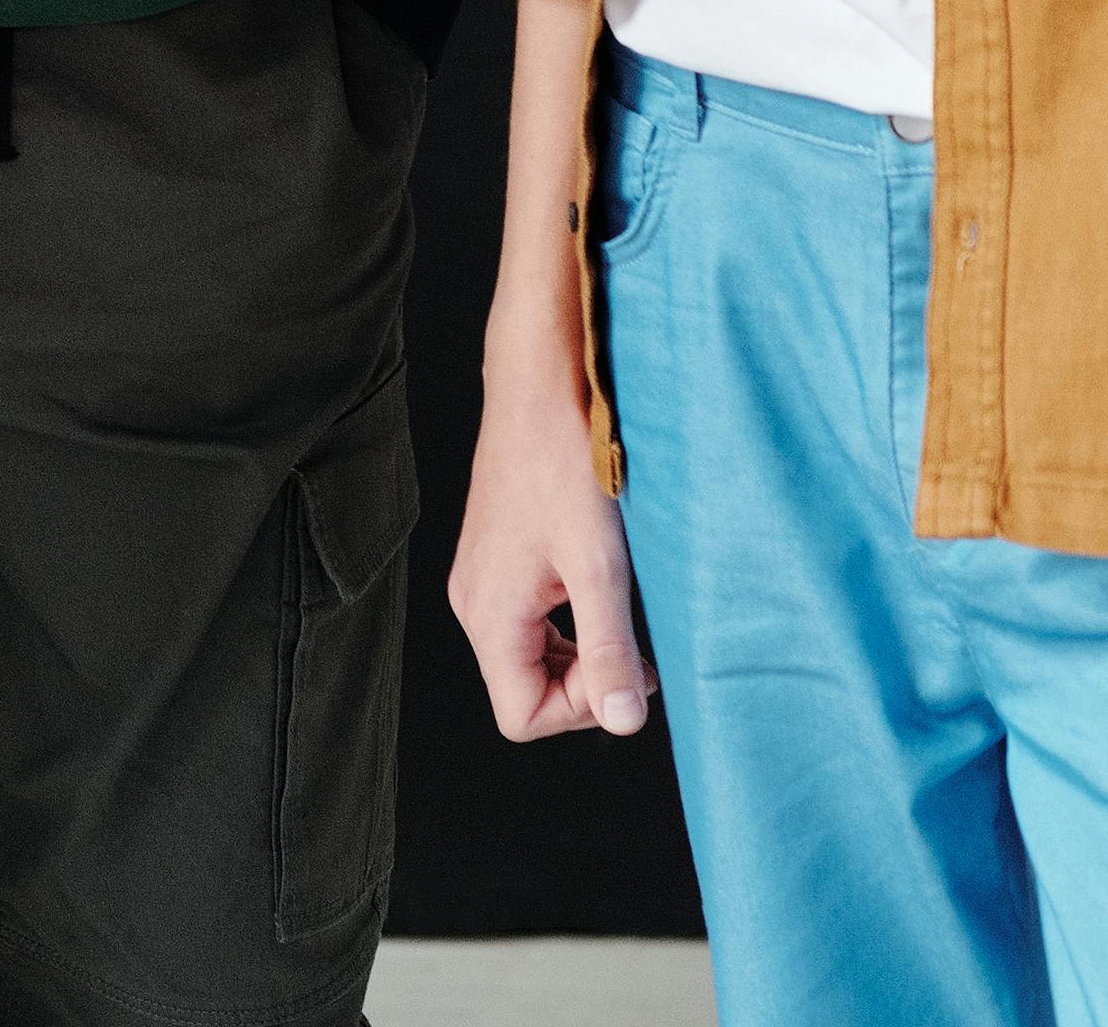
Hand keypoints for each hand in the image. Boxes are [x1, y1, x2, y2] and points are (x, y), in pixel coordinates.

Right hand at [447, 337, 653, 741]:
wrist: (540, 385)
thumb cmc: (564, 462)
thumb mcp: (599, 565)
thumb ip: (608, 649)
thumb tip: (623, 723)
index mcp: (488, 613)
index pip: (522, 715)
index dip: (580, 710)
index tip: (623, 663)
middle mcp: (473, 602)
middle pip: (523, 690)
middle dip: (585, 682)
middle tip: (633, 644)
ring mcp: (481, 578)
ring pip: (528, 655)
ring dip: (580, 650)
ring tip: (619, 608)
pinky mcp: (496, 558)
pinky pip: (528, 620)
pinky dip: (568, 621)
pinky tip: (598, 583)